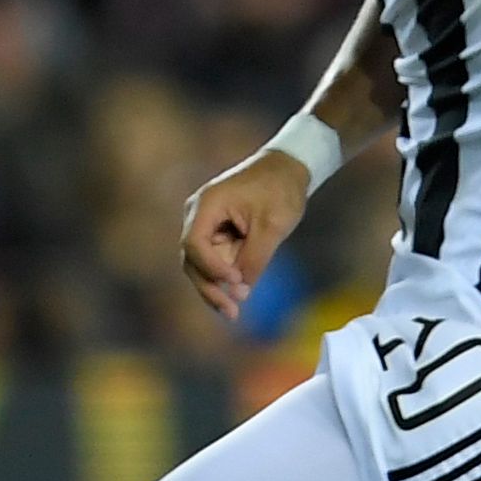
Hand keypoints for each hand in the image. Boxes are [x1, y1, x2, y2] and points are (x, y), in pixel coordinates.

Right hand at [177, 150, 313, 322]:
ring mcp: (206, 225)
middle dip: (209, 287)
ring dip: (215, 288)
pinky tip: (235, 298)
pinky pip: (214, 261)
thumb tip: (240, 292)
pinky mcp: (217, 233)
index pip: (194, 245)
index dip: (211, 268)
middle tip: (231, 312)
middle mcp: (198, 216)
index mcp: (207, 205)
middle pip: (192, 260)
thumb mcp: (272, 226)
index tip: (236, 281)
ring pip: (200, 265)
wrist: (288, 168)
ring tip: (233, 312)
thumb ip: (254, 259)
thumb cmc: (280, 189)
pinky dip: (224, 279)